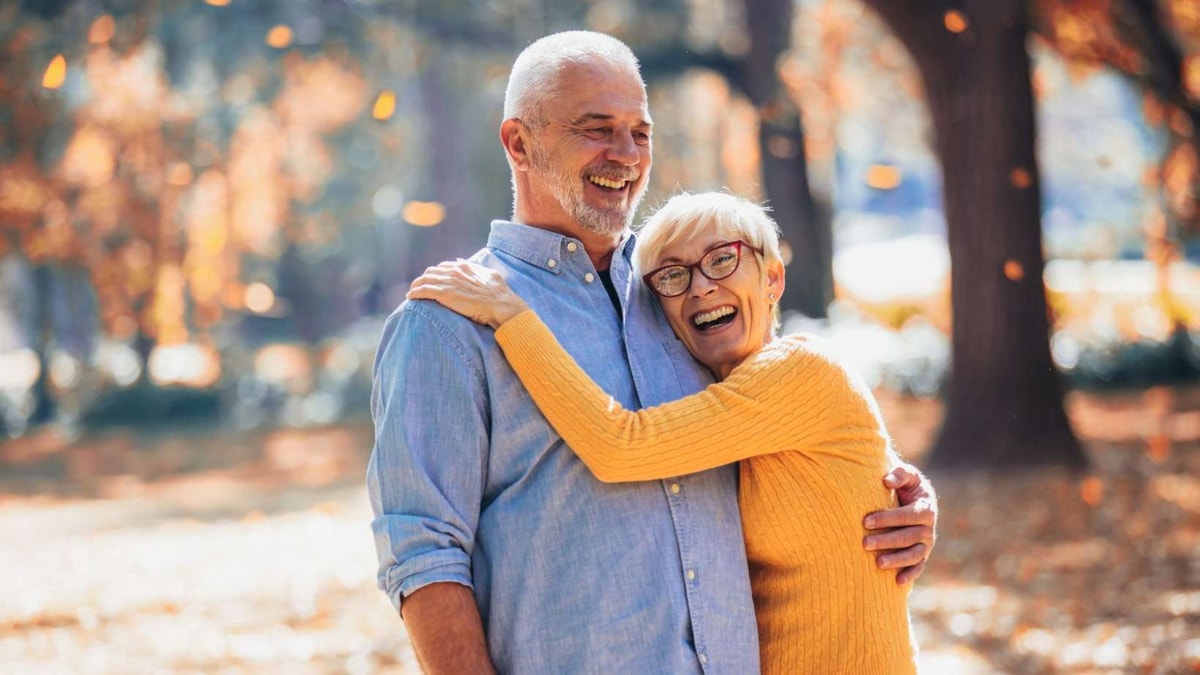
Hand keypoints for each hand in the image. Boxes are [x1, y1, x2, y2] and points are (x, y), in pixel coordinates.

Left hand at [407, 260, 528, 327]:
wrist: (501, 305)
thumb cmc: (499, 294)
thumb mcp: (490, 275)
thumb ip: (475, 268)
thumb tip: (461, 261)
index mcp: (465, 267)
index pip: (444, 266)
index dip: (436, 273)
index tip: (433, 280)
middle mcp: (455, 271)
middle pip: (431, 272)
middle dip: (424, 278)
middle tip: (419, 287)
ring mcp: (449, 282)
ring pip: (424, 280)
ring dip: (416, 285)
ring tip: (412, 292)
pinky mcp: (444, 294)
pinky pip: (423, 290)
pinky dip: (415, 292)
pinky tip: (410, 297)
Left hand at [862, 464, 936, 584]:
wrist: (914, 498)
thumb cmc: (906, 486)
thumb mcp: (907, 475)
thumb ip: (899, 474)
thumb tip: (886, 480)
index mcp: (925, 508)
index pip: (906, 515)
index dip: (887, 519)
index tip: (865, 522)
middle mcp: (928, 528)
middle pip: (908, 537)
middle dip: (886, 541)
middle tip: (864, 544)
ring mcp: (926, 543)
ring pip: (914, 554)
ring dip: (897, 560)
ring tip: (877, 563)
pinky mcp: (923, 554)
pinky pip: (918, 566)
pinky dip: (910, 574)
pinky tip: (897, 582)